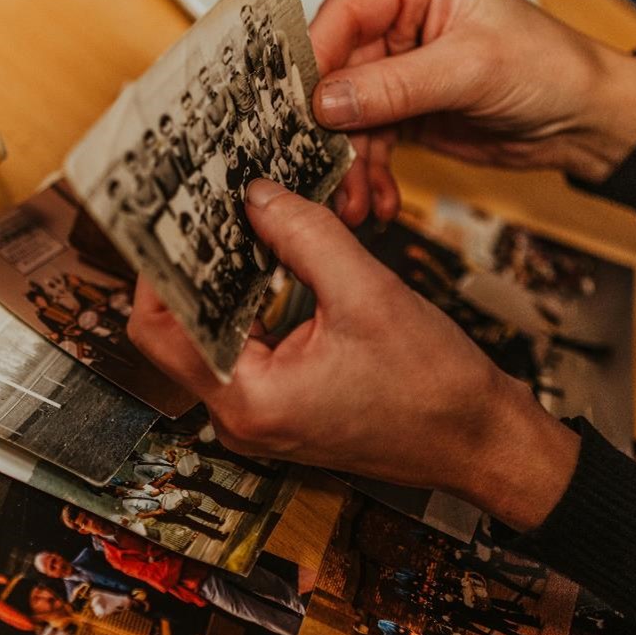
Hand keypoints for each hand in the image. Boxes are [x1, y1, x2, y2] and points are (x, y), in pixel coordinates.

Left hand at [128, 179, 579, 532]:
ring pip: (212, 336)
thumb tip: (257, 194)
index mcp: (249, 399)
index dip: (155, 268)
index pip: (161, 329)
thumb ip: (306, 236)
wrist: (480, 440)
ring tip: (229, 221)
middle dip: (187, 267)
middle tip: (196, 206)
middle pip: (180, 332)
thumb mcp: (369, 294)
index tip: (163, 216)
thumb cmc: (435, 388)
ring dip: (219, 282)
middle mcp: (241, 416)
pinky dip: (249, 304)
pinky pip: (244, 348)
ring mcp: (259, 415)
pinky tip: (265, 258)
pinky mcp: (280, 406)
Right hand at [310, 0, 635, 189]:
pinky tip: (377, 200)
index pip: (344, 11)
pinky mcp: (402, 106)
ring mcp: (398, 64)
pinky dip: (369, 174)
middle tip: (320, 166)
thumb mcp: (471, 70)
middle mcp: (400, 15)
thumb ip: (394, 86)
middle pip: (336, 69)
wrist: (584, 120)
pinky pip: (367, 141)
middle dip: (330, 126)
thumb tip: (327, 102)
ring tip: (354, 201)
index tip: (298, 106)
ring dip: (349, 162)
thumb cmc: (550, 67)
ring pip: (347, 114)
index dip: (316, 59)